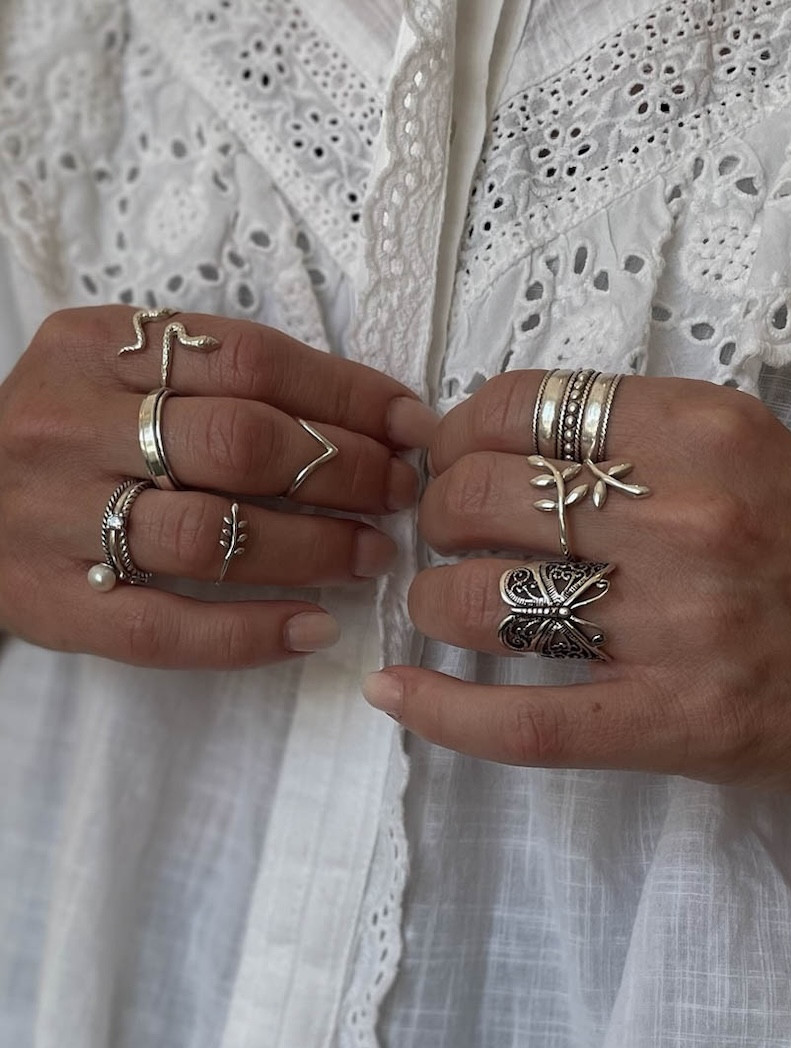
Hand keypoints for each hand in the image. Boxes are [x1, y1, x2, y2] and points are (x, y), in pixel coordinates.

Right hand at [0, 306, 435, 667]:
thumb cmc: (67, 430)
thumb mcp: (119, 367)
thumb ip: (217, 376)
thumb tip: (372, 416)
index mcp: (95, 346)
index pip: (250, 359)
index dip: (348, 395)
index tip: (412, 425)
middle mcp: (70, 425)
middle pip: (240, 443)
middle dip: (343, 470)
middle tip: (399, 492)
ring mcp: (55, 518)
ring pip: (209, 535)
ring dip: (314, 548)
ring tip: (373, 554)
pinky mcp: (53, 604)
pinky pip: (163, 628)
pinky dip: (251, 633)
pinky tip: (315, 629)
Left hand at [365, 370, 790, 795]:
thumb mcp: (749, 444)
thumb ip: (635, 434)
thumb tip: (498, 441)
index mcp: (700, 428)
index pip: (518, 406)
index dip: (452, 432)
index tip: (445, 455)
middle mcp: (685, 516)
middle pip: (482, 499)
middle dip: (435, 512)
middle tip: (444, 530)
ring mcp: (679, 625)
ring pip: (485, 602)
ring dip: (433, 599)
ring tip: (441, 600)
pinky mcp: (678, 721)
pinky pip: (525, 720)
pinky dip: (443, 712)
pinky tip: (396, 693)